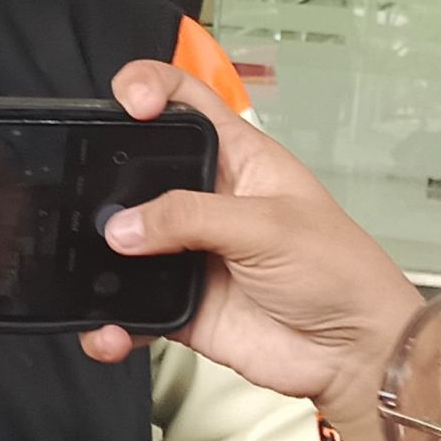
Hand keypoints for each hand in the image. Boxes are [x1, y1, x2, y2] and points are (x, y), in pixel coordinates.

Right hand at [81, 62, 423, 429]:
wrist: (352, 353)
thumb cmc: (338, 271)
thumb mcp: (268, 226)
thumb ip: (190, 218)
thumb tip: (121, 228)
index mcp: (236, 158)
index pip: (185, 101)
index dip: (151, 86)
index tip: (129, 103)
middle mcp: (205, 200)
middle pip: (137, 169)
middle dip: (103, 175)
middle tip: (88, 195)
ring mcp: (187, 251)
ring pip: (122, 240)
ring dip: (98, 256)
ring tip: (92, 272)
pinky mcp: (177, 301)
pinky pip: (127, 306)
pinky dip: (111, 321)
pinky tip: (111, 331)